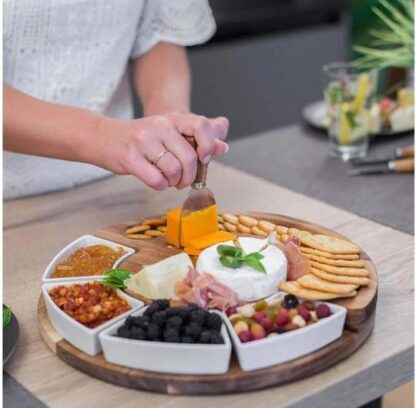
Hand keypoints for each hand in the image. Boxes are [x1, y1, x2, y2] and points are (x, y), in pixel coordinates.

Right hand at [100, 112, 228, 190]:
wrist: (103, 137)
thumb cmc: (141, 139)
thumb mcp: (169, 133)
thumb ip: (195, 139)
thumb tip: (222, 147)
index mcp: (172, 118)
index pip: (202, 126)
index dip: (208, 146)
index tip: (203, 159)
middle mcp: (160, 126)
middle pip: (190, 157)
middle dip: (190, 176)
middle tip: (183, 181)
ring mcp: (144, 141)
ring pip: (174, 170)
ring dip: (175, 182)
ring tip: (169, 180)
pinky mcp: (130, 158)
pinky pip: (156, 180)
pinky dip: (160, 186)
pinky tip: (157, 181)